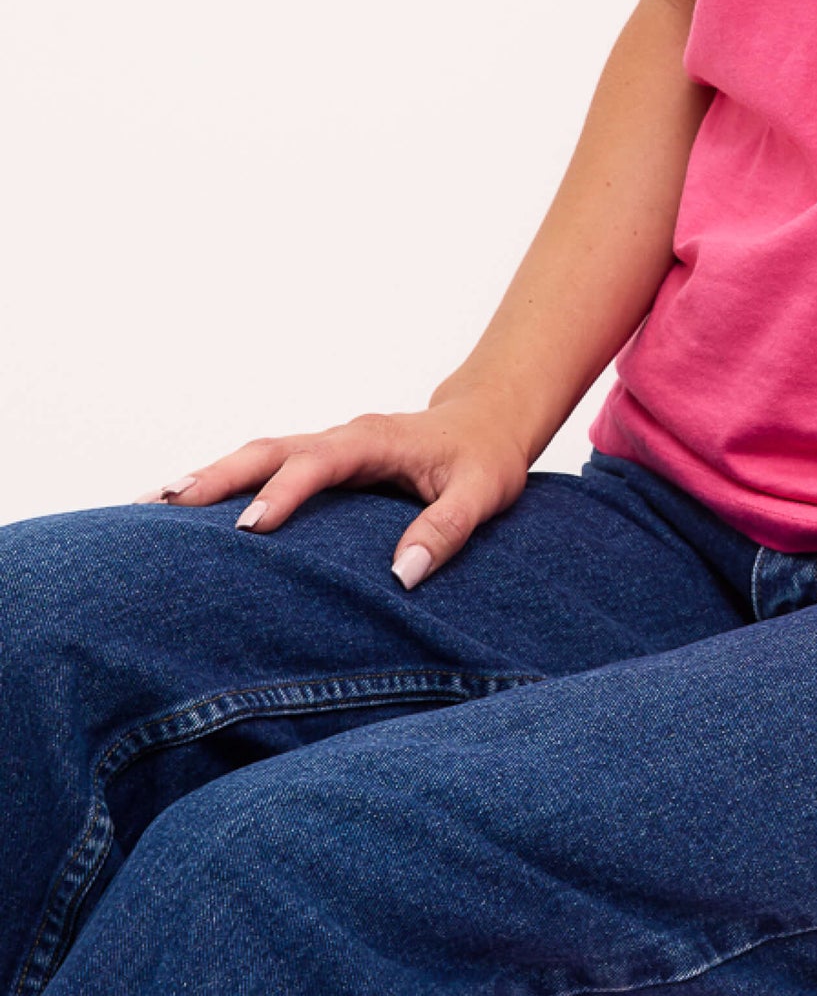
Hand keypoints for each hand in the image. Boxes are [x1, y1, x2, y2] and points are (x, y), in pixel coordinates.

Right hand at [139, 390, 536, 588]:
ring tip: (150, 506)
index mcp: (374, 440)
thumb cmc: (485, 457)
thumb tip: (405, 576)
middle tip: (164, 507)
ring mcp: (326, 445)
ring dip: (208, 476)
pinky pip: (265, 467)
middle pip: (269, 448)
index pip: (319, 461)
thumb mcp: (481, 492)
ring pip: (258, 454)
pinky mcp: (320, 461)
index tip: (249, 528)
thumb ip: (447, 529)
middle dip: (217, 476)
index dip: (283, 492)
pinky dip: (225, 482)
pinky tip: (185, 509)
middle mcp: (341, 436)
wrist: (487, 419)